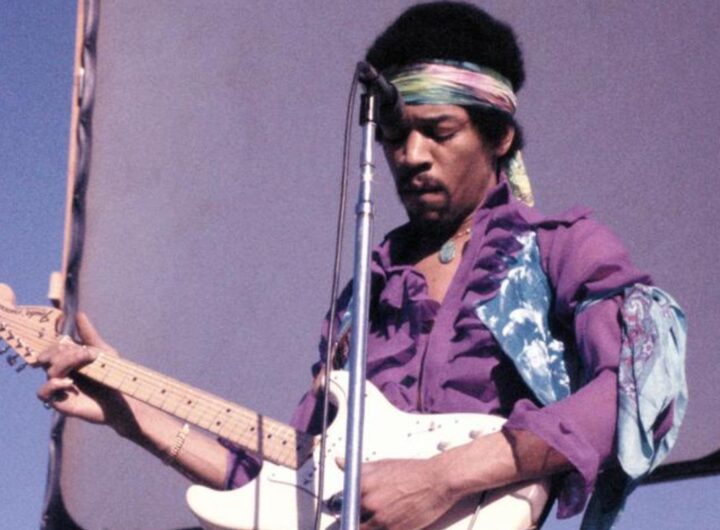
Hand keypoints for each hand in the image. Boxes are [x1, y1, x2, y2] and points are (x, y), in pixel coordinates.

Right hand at [36, 313, 135, 434]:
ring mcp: (57, 386)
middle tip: (87, 354)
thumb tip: (78, 314)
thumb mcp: (102, 352)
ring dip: (66, 363)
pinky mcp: (56, 401)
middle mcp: (59, 371)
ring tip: (85, 363)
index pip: (54, 346)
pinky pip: (42, 391)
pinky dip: (53, 385)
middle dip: (66, 352)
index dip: (61, 344)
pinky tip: (70, 383)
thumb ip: (89, 334)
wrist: (119, 400)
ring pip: (49, 370)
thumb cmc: (111, 376)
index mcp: (67, 358)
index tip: (82, 347)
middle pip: (49, 356)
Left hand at [337, 456, 459, 529]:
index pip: (342, 502)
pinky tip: (393, 521)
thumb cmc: (412, 472)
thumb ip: (358, 468)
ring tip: (384, 515)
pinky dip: (383, 529)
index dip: (344, 507)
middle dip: (358, 518)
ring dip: (369, 526)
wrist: (437, 481)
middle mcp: (369, 503)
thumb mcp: (382, 465)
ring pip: (364, 529)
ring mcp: (382, 520)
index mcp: (362, 485)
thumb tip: (339, 461)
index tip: (345, 509)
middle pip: (351, 518)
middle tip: (371, 512)